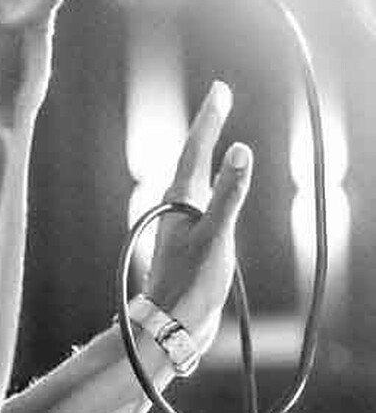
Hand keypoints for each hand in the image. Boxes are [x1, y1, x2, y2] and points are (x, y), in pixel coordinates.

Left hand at [147, 81, 254, 349]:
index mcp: (181, 198)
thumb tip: (240, 150)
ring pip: (196, 176)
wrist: (172, 323)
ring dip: (207, 150)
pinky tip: (216, 188)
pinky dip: (214, 181)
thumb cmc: (191, 283)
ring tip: (213, 131)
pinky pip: (204, 198)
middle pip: (194, 155)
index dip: (210, 117)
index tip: (220, 89)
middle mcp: (179, 205)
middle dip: (208, 125)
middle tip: (220, 97)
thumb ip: (229, 194)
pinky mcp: (192, 239)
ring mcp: (184, 222)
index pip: (196, 147)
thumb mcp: (216, 236)